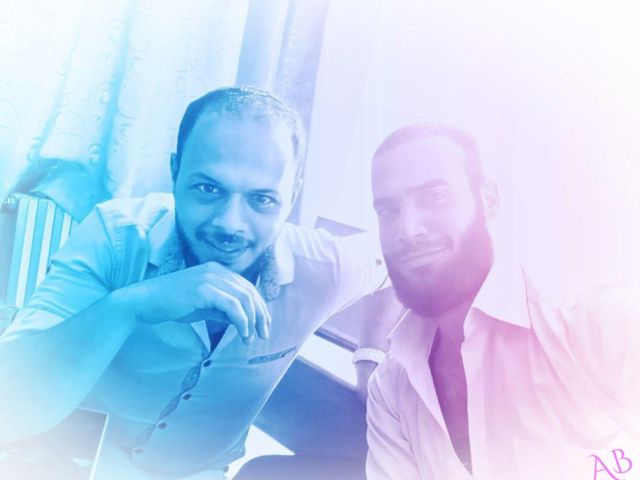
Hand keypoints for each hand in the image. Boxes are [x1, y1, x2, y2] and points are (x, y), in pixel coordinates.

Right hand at [121, 262, 270, 343]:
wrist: (143, 301)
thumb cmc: (170, 304)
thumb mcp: (202, 307)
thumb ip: (222, 311)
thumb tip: (243, 322)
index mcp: (216, 270)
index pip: (246, 287)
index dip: (259, 306)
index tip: (263, 325)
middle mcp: (216, 270)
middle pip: (249, 291)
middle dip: (260, 314)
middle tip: (264, 333)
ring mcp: (209, 277)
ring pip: (244, 298)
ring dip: (252, 320)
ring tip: (251, 337)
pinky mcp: (203, 289)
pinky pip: (232, 305)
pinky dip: (242, 320)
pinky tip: (242, 333)